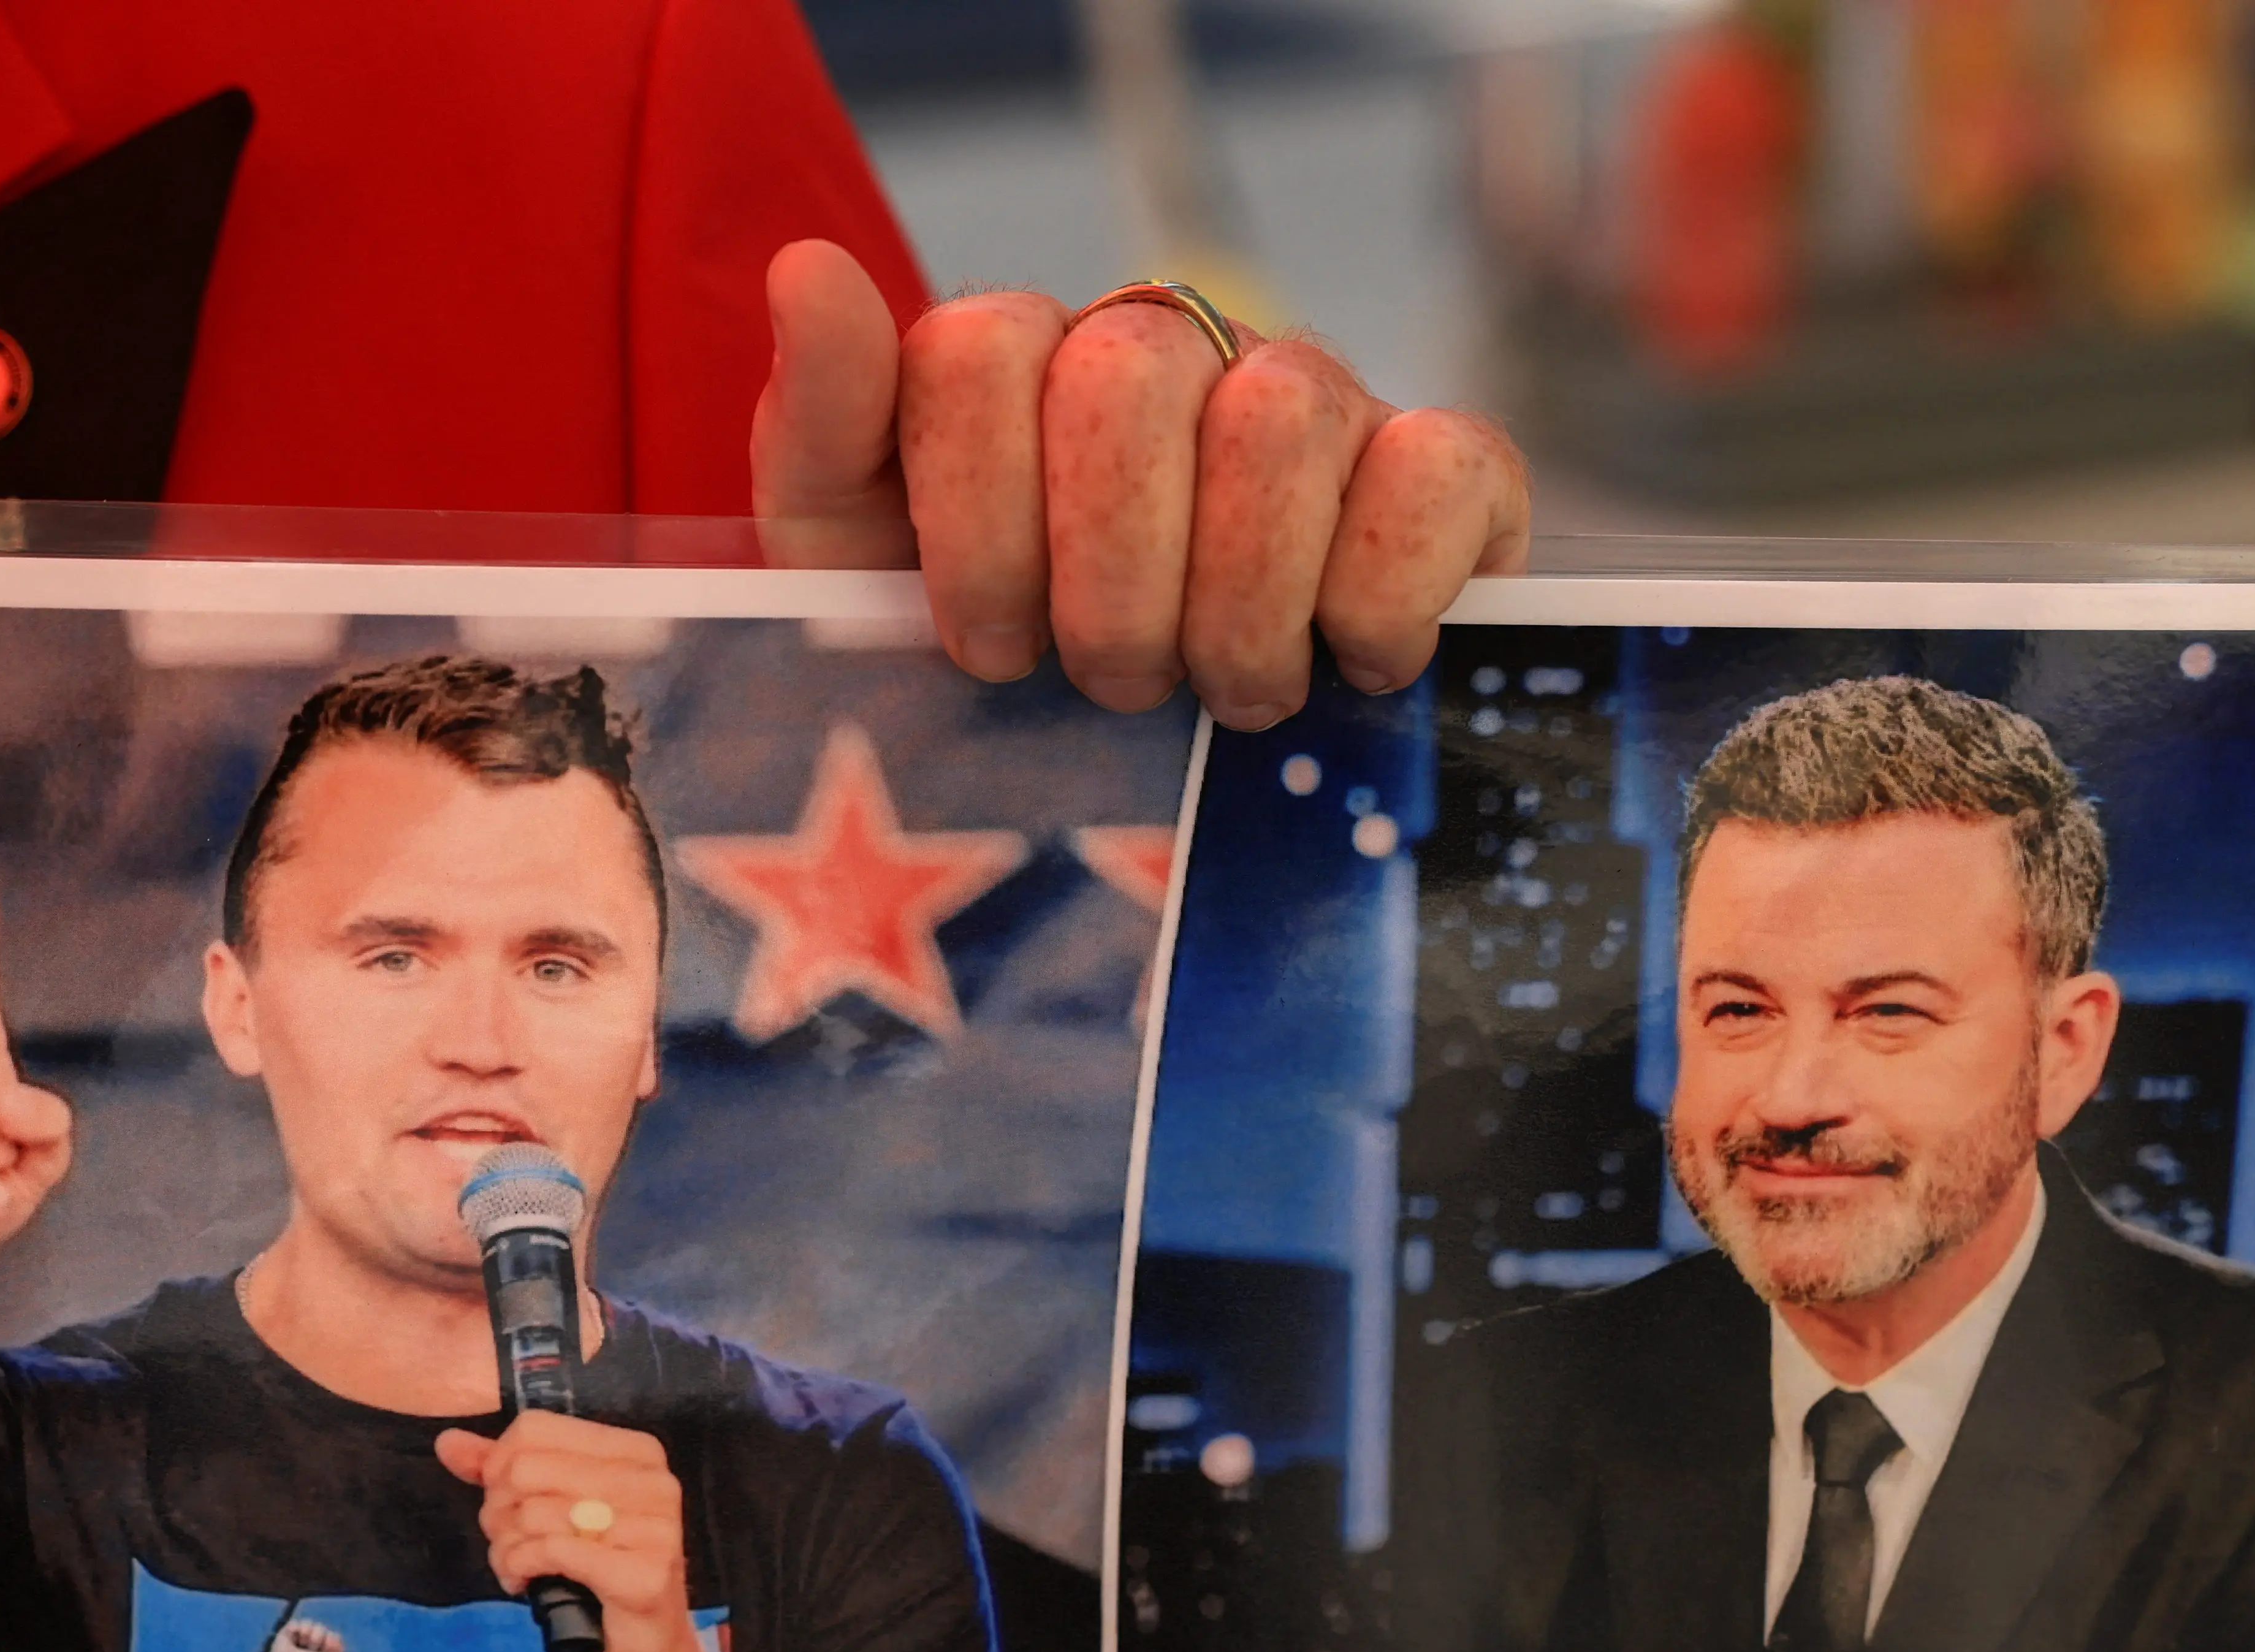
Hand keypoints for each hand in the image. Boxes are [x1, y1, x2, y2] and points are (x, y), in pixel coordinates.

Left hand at [432, 1413, 694, 1651]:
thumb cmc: (595, 1582)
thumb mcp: (549, 1514)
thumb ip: (502, 1473)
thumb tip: (448, 1442)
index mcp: (636, 1453)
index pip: (535, 1430)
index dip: (498, 1467)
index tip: (505, 1505)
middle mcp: (654, 1482)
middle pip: (526, 1469)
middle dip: (499, 1513)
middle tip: (511, 1543)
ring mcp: (655, 1527)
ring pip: (533, 1513)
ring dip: (506, 1549)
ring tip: (519, 1570)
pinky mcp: (643, 1573)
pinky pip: (550, 1550)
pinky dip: (521, 1568)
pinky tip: (527, 1584)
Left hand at [751, 240, 1533, 729]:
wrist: (1150, 776)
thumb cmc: (998, 670)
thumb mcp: (860, 572)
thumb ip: (822, 425)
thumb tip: (811, 271)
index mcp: (1028, 363)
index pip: (982, 351)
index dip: (977, 527)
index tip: (986, 645)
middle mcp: (1174, 352)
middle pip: (1130, 382)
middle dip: (1107, 582)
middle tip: (1110, 681)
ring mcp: (1315, 399)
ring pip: (1281, 418)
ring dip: (1239, 604)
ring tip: (1222, 692)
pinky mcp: (1444, 472)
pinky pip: (1441, 468)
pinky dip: (1388, 587)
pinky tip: (1349, 663)